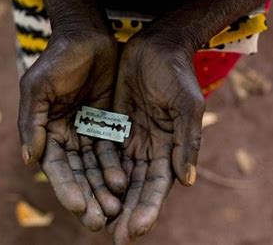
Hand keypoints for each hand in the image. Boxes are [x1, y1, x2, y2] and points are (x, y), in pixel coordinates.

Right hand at [18, 30, 126, 230]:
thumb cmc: (58, 59)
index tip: (78, 207)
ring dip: (103, 189)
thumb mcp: (37, 87)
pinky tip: (124, 184)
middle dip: (87, 197)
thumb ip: (31, 122)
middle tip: (99, 222)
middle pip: (77, 174)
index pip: (56, 167)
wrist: (87, 36)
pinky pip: (113, 151)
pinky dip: (116, 168)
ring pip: (96, 168)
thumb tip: (28, 160)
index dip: (66, 188)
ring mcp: (88, 132)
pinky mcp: (109, 125)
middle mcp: (67, 136)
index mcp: (46, 131)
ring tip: (114, 210)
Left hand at [111, 34, 204, 243]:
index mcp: (169, 149)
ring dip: (108, 199)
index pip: (157, 186)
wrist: (157, 47)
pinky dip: (95, 173)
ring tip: (96, 222)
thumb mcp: (186, 106)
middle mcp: (149, 149)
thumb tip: (187, 181)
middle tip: (114, 238)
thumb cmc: (177, 75)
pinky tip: (85, 190)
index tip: (134, 231)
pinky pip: (102, 154)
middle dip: (126, 213)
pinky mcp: (113, 126)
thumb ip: (188, 142)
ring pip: (117, 176)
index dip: (147, 209)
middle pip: (136, 188)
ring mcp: (130, 139)